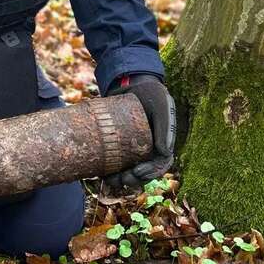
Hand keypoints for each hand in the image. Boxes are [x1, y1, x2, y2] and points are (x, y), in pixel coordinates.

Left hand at [103, 73, 175, 189]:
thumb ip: (165, 126)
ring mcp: (132, 147)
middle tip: (120, 179)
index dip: (151, 174)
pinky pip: (113, 161)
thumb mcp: (161, 106)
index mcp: (161, 144)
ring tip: (107, 180)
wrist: (131, 82)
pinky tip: (98, 173)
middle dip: (132, 180)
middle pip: (142, 172)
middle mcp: (148, 149)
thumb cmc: (150, 93)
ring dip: (118, 180)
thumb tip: (164, 152)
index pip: (159, 165)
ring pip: (127, 170)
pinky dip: (106, 169)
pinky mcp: (117, 143)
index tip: (138, 173)